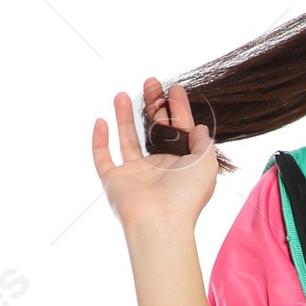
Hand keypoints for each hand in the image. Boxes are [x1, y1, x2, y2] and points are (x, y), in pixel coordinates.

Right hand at [91, 78, 218, 240]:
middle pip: (152, 130)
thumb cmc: (186, 196)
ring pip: (127, 139)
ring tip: (123, 94)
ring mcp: (134, 174)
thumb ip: (203, 142)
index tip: (174, 88)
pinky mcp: (114, 180)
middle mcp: (156, 168)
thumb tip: (199, 127)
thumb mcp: (206, 163)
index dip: (177, 109)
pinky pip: (102, 158)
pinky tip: (101, 121)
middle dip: (151, 106)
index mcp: (179, 164)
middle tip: (150, 83)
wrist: (161, 222)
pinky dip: (99, 140)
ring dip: (124, 116)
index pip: (177, 130)